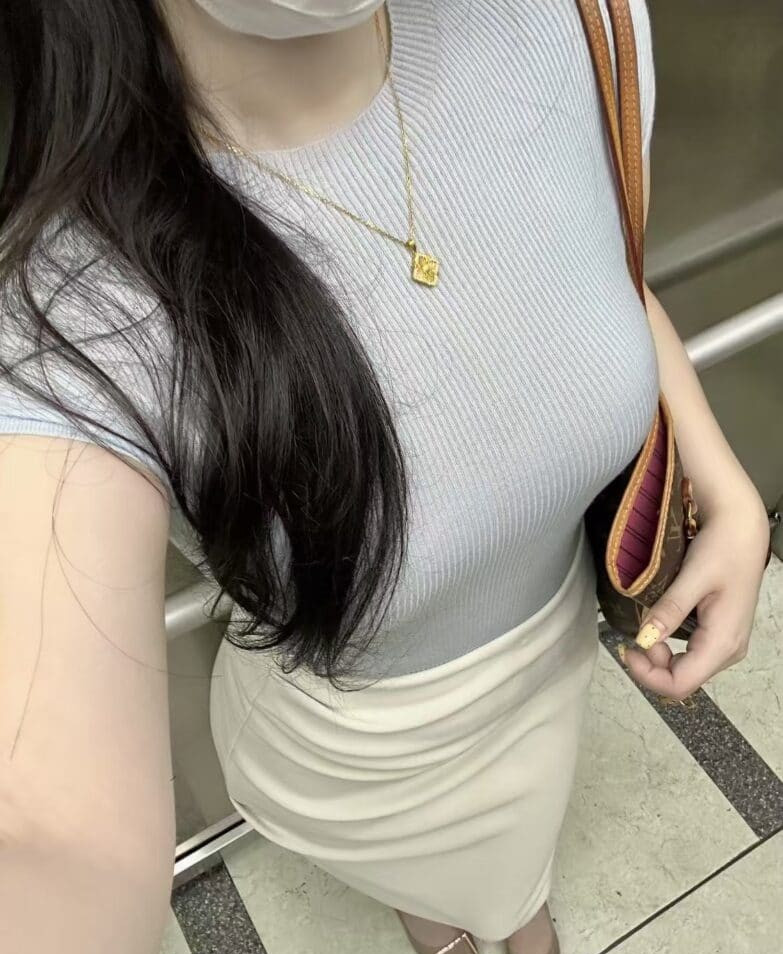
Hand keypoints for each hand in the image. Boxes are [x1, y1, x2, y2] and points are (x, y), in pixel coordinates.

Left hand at [620, 500, 770, 701]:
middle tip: (637, 631)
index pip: (681, 683)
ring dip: (659, 655)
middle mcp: (728, 650)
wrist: (742, 528)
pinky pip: (690, 653)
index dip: (648, 675)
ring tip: (648, 622)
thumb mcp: (693, 576)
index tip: (626, 649)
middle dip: (652, 663)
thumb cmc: (723, 547)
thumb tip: (644, 639)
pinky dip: (668, 646)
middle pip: (682, 679)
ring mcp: (725, 643)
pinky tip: (660, 622)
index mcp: (723, 641)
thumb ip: (670, 609)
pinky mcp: (719, 633)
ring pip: (684, 668)